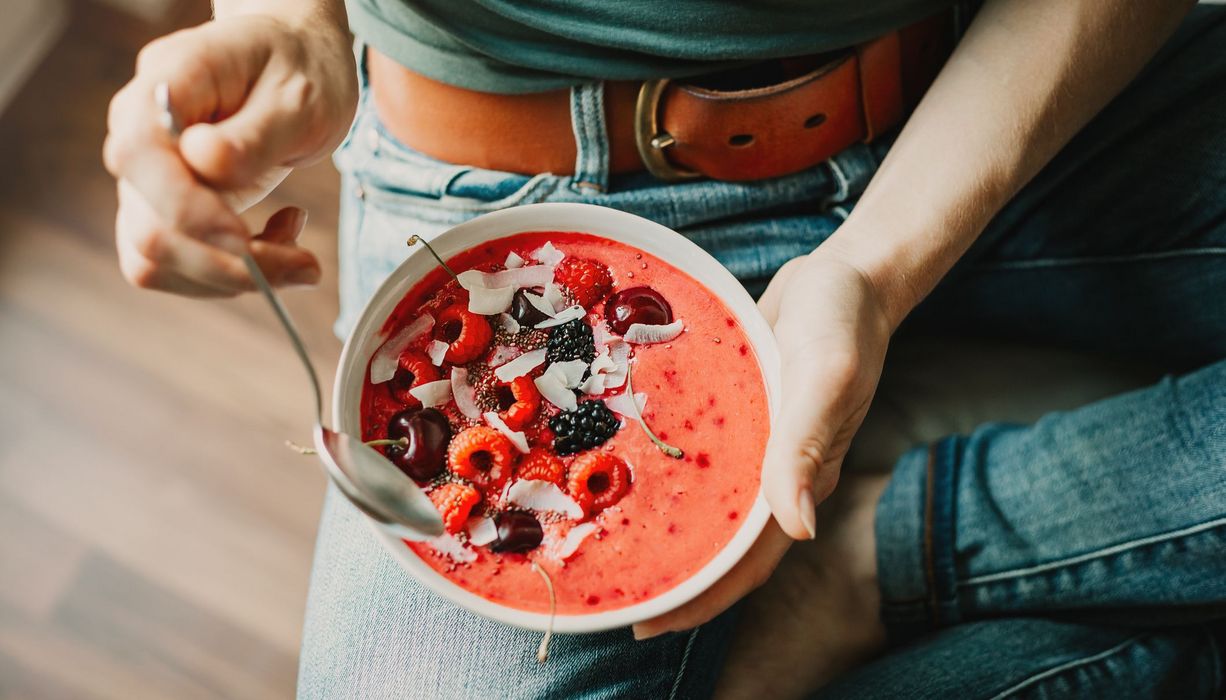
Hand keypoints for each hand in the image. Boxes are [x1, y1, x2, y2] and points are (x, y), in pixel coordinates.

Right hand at [103, 14, 356, 295]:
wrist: (298, 62)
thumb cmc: (299, 69)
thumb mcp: (298, 95)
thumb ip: (253, 134)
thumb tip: (204, 162)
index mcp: (165, 85)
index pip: (139, 156)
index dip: (186, 208)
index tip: (246, 237)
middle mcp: (139, 135)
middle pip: (149, 228)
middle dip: (229, 264)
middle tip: (306, 265)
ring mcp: (148, 179)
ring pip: (157, 261)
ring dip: (234, 277)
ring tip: (299, 248)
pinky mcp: (167, 211)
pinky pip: (179, 267)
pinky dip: (233, 274)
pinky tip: (279, 239)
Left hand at [633, 245, 891, 637]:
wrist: (845, 276)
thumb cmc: (844, 322)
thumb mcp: (826, 375)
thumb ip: (808, 445)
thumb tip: (799, 529)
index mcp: (800, 479)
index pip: (748, 560)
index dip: (702, 597)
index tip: (646, 622)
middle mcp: (772, 472)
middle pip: (718, 541)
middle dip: (669, 572)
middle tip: (605, 589)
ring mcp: (753, 445)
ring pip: (705, 501)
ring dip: (661, 524)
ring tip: (599, 539)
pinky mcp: (736, 414)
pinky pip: (697, 454)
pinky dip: (663, 469)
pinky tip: (617, 466)